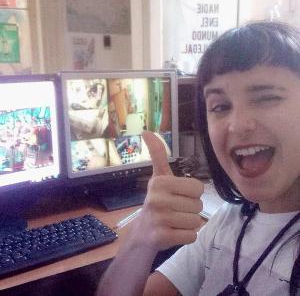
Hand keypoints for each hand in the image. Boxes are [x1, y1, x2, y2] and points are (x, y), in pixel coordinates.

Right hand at [132, 131, 203, 251]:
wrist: (141, 235)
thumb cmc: (156, 203)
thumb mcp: (158, 178)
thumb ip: (157, 155)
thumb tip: (146, 131)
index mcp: (159, 181)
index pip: (198, 188)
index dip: (192, 194)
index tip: (177, 196)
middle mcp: (156, 198)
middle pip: (198, 205)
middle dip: (190, 209)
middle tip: (174, 211)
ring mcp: (158, 218)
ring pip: (196, 221)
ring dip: (188, 224)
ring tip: (173, 222)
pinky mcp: (161, 237)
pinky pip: (191, 236)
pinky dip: (186, 236)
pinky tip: (172, 233)